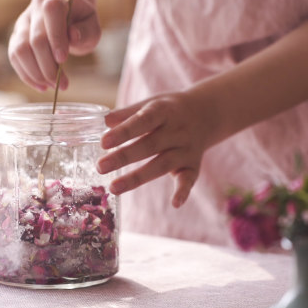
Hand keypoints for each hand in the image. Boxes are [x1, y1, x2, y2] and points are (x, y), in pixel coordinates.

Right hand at [8, 0, 101, 90]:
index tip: (63, 60)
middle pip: (35, 39)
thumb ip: (86, 30)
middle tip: (62, 84)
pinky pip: (14, 57)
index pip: (51, 14)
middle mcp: (35, 10)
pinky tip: (41, 86)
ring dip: (35, 73)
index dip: (56, 38)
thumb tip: (73, 37)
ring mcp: (22, 24)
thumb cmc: (80, 21)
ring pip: (19, 50)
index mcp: (55, 0)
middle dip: (48, 66)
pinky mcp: (15, 38)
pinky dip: (26, 75)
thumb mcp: (91, 24)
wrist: (64, 12)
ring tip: (51, 86)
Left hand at [96, 92, 218, 207]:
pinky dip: (184, 192)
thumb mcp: (150, 103)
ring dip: (138, 178)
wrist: (206, 113)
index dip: (124, 132)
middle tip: (100, 167)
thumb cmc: (169, 110)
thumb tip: (103, 121)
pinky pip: (189, 179)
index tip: (103, 142)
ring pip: (162, 165)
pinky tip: (174, 203)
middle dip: (123, 157)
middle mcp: (177, 131)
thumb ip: (127, 114)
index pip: (143, 121)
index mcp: (164, 111)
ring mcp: (186, 150)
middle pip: (149, 146)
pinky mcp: (193, 166)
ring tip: (114, 188)